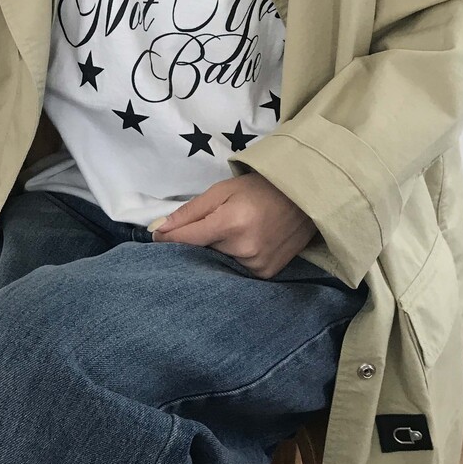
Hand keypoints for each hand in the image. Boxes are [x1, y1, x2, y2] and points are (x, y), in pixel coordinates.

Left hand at [149, 172, 318, 278]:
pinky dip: (233, 259)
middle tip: (212, 225)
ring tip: (232, 232)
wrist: (304, 198)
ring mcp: (257, 265)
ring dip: (216, 251)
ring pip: (219, 263)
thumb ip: (190, 211)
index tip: (158, 236)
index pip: (186, 240)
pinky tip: (244, 243)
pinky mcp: (266, 274)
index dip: (168, 238)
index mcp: (231, 223)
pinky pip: (237, 270)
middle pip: (202, 253)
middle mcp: (244, 249)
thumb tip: (160, 230)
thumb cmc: (260, 189)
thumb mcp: (222, 190)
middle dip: (199, 241)